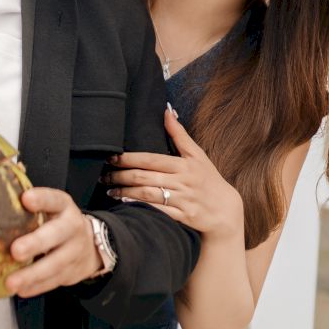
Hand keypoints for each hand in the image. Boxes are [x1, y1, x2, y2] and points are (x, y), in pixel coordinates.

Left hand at [3, 188, 101, 298]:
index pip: (54, 199)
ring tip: (11, 282)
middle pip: (56, 235)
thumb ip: (31, 195)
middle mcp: (72, 228)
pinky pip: (54, 281)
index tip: (25, 198)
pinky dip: (37, 287)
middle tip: (15, 251)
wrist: (92, 245)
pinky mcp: (72, 273)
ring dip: (32, 274)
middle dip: (36, 243)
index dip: (42, 199)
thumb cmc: (58, 221)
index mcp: (64, 206)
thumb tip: (9, 168)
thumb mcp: (51, 205)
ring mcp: (74, 252)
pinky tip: (22, 290)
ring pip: (55, 264)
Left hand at [105, 108, 243, 241]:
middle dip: (120, 176)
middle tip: (103, 175)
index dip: (128, 158)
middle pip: (144, 177)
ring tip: (110, 191)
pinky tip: (125, 205)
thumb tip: (166, 111)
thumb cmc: (208, 179)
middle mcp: (182, 181)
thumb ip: (179, 135)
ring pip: (147, 194)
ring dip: (125, 193)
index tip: (110, 157)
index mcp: (183, 165)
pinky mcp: (183, 217)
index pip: (150, 159)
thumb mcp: (198, 155)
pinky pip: (157, 212)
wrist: (226, 211)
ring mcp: (183, 200)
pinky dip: (140, 208)